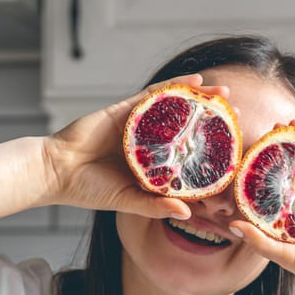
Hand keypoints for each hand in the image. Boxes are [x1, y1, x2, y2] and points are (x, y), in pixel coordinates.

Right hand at [41, 74, 228, 220]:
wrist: (55, 171)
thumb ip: (155, 205)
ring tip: (225, 92)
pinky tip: (195, 80)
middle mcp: (148, 142)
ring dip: (201, 99)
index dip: (211, 155)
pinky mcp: (125, 109)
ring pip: (175, 107)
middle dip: (212, 122)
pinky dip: (175, 86)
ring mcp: (137, 124)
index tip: (235, 154)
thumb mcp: (126, 201)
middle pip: (186, 128)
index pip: (186, 158)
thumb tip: (186, 213)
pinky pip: (154, 94)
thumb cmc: (87, 190)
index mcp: (150, 165)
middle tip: (238, 117)